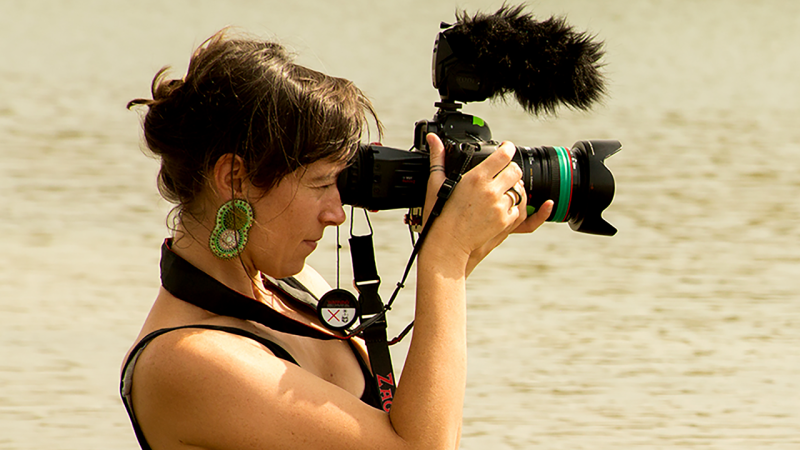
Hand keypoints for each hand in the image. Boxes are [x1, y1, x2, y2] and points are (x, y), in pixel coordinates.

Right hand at [422, 134, 552, 275]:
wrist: (447, 245)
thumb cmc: (438, 215)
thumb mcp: (436, 184)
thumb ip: (437, 158)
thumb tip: (433, 139)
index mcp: (476, 178)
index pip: (503, 156)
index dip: (507, 148)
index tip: (506, 147)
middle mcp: (491, 191)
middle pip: (515, 171)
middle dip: (511, 169)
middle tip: (504, 171)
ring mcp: (500, 207)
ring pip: (519, 190)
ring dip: (513, 188)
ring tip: (501, 190)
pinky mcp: (505, 222)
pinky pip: (518, 209)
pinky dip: (512, 206)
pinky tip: (499, 207)